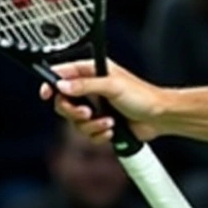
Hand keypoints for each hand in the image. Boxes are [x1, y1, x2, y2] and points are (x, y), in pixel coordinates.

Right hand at [39, 59, 163, 142]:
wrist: (160, 117)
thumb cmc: (143, 96)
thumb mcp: (113, 86)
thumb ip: (86, 85)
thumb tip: (62, 85)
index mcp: (92, 72)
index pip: (62, 74)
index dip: (52, 83)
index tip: (47, 93)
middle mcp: (91, 89)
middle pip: (63, 102)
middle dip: (74, 111)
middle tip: (87, 112)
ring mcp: (95, 107)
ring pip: (75, 122)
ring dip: (91, 125)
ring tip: (109, 122)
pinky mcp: (100, 124)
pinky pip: (87, 134)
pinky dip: (99, 134)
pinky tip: (113, 129)